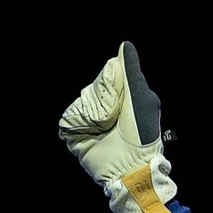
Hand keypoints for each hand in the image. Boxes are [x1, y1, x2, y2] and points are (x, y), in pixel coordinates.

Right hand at [58, 42, 175, 212]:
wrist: (130, 166)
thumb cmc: (142, 135)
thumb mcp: (141, 98)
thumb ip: (131, 72)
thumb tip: (124, 45)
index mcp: (122, 96)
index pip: (106, 75)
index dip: (110, 83)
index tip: (120, 98)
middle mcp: (104, 106)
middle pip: (92, 88)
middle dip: (102, 100)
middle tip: (114, 117)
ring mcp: (90, 121)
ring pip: (80, 102)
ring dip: (93, 113)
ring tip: (106, 128)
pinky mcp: (77, 134)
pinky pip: (69, 118)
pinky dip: (81, 123)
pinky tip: (94, 132)